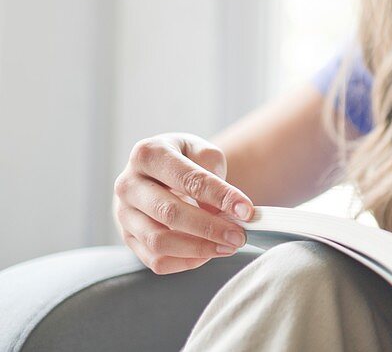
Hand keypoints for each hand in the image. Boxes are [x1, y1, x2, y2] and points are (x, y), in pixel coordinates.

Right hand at [113, 133, 253, 273]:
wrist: (159, 170)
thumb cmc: (185, 159)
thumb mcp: (201, 151)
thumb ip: (212, 173)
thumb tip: (220, 211)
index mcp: (148, 154)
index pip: (188, 179)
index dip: (220, 196)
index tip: (247, 211)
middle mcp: (128, 185)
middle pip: (170, 213)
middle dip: (210, 228)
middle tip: (240, 235)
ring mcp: (123, 215)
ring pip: (159, 242)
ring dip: (199, 248)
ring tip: (229, 246)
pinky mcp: (128, 238)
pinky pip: (156, 260)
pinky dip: (186, 261)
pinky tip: (209, 253)